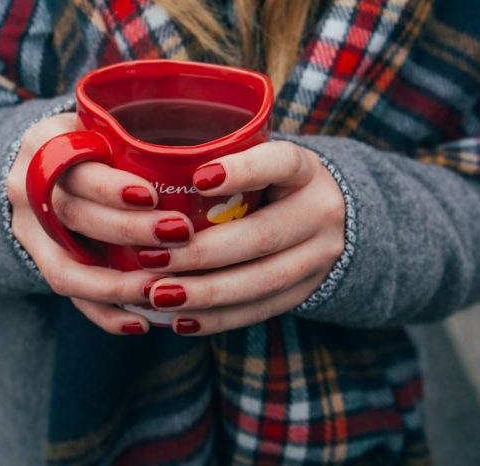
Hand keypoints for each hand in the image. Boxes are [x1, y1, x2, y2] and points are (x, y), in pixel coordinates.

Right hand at [5, 113, 194, 334]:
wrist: (42, 165)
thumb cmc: (93, 140)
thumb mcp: (102, 124)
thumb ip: (135, 136)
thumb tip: (213, 156)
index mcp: (45, 143)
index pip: (74, 166)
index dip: (110, 187)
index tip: (152, 195)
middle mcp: (26, 187)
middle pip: (73, 216)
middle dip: (127, 231)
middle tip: (179, 234)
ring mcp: (27, 230)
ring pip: (65, 268)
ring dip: (117, 285)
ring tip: (163, 290)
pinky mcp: (38, 261)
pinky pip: (69, 295)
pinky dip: (105, 313)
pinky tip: (141, 322)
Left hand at [139, 141, 345, 334]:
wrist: (330, 218)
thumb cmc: (271, 182)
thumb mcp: (261, 159)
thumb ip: (222, 161)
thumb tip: (149, 169)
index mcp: (306, 170)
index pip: (281, 163)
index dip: (243, 171)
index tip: (197, 178)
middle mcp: (320, 212)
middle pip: (262, 236)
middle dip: (202, 252)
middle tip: (151, 259)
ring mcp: (319, 257)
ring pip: (262, 281)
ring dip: (206, 292)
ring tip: (159, 295)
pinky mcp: (306, 291)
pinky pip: (261, 309)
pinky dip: (218, 318)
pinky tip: (180, 320)